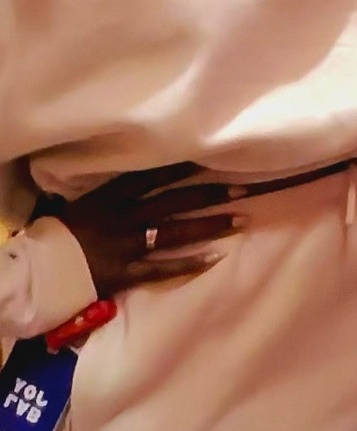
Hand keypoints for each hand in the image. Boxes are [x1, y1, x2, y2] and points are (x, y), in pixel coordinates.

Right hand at [50, 165, 243, 300]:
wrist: (37, 269)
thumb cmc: (59, 234)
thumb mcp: (84, 204)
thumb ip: (112, 193)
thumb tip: (139, 180)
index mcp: (113, 197)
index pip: (155, 176)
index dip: (186, 167)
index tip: (215, 158)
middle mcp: (125, 217)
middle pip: (176, 201)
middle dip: (212, 194)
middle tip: (245, 188)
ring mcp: (128, 245)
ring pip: (177, 231)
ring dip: (211, 225)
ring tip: (241, 219)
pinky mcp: (126, 271)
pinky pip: (163, 267)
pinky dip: (189, 263)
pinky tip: (214, 258)